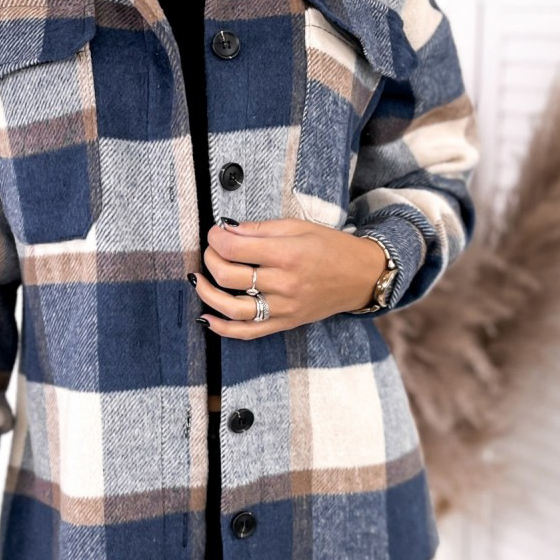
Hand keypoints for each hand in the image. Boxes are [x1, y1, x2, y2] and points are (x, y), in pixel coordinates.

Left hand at [194, 218, 385, 338]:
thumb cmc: (331, 247)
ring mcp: (284, 308)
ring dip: (208, 293)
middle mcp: (284, 284)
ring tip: (198, 280)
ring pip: (233, 308)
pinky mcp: (285, 323)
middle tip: (211, 250)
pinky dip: (223, 328)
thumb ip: (260, 230)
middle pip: (230, 275)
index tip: (215, 233)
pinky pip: (248, 332)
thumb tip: (227, 229)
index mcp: (288, 254)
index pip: (235, 248)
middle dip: (210, 259)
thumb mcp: (298, 226)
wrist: (361, 276)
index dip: (216, 238)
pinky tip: (207, 317)